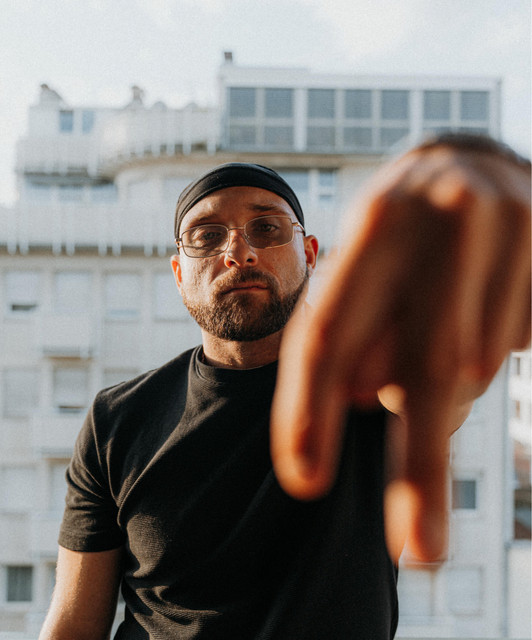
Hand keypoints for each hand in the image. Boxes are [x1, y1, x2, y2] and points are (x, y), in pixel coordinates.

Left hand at [270, 138, 530, 561]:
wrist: (472, 166)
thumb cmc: (401, 240)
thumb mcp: (361, 276)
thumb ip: (352, 339)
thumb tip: (366, 397)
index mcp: (373, 223)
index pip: (329, 329)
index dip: (311, 408)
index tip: (306, 482)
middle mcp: (443, 214)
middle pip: (424, 365)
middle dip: (420, 470)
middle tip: (418, 554)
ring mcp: (511, 221)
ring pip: (475, 364)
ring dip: (449, 377)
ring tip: (443, 314)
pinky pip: (516, 341)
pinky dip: (489, 346)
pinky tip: (483, 303)